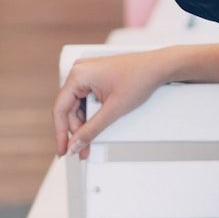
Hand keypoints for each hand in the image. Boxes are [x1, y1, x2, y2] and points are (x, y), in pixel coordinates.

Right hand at [51, 50, 178, 157]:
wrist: (158, 67)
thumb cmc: (140, 78)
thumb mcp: (113, 110)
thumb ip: (92, 130)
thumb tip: (76, 144)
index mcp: (78, 75)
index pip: (60, 109)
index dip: (60, 133)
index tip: (63, 149)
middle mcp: (80, 71)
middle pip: (69, 109)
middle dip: (77, 131)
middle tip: (82, 149)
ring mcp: (87, 73)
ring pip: (77, 106)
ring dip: (84, 124)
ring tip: (91, 140)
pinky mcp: (96, 77)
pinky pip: (86, 99)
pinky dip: (91, 114)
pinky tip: (96, 126)